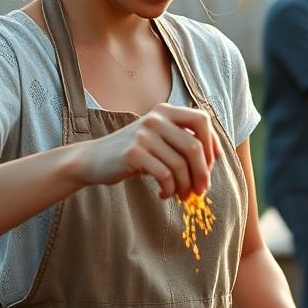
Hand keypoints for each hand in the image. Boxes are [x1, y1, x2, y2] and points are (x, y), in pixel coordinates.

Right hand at [68, 103, 218, 199]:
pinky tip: (164, 194)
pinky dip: (169, 189)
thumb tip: (213, 159)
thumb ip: (182, 141)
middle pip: (194, 147)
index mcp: (166, 111)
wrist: (94, 159)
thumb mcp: (159, 139)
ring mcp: (143, 135)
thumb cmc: (134, 152)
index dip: (212, 143)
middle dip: (202, 173)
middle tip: (201, 190)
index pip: (202, 120)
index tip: (211, 165)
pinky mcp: (133, 153)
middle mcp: (156, 118)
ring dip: (185, 186)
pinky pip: (164, 175)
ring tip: (181, 195)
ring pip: (180, 165)